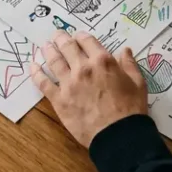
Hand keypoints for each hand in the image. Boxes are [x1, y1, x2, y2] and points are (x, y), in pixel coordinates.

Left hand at [31, 31, 148, 146]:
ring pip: (54, 61)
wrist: (118, 135)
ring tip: (45, 46)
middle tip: (57, 35)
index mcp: (103, 61)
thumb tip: (125, 50)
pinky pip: (44, 83)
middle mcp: (83, 68)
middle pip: (67, 47)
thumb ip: (129, 64)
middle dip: (61, 39)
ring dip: (48, 51)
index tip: (77, 36)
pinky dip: (36, 73)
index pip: (87, 41)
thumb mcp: (138, 83)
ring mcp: (69, 83)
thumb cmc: (130, 109)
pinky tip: (32, 66)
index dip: (81, 36)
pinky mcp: (59, 99)